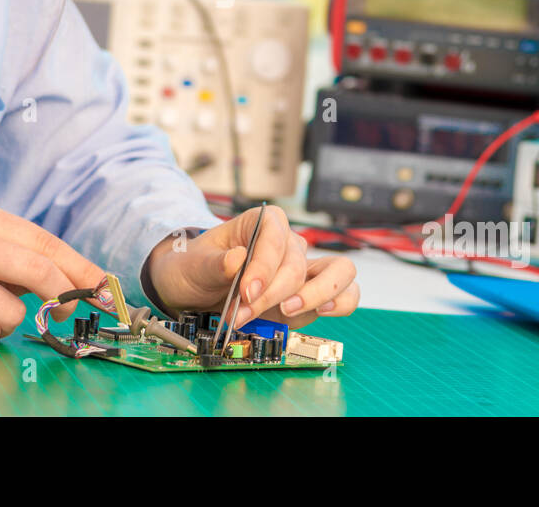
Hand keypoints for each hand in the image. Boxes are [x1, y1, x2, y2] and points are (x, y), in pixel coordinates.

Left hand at [145, 205, 359, 329]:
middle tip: (243, 314)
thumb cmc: (196, 269)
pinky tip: (321, 312)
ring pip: (337, 272)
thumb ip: (213, 264)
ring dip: (316, 294)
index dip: (264, 266)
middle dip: (272, 294)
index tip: (247, 291)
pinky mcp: (311, 295)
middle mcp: (288, 243)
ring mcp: (304, 269)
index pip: (276, 236)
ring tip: (288, 312)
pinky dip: (339, 303)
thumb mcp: (193, 264)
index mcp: (262, 223)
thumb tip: (236, 259)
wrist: (195, 291)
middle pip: (297, 264)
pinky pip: (344, 294)